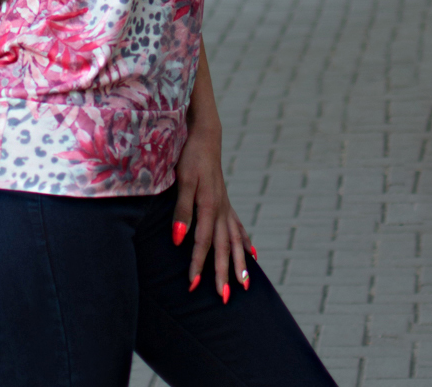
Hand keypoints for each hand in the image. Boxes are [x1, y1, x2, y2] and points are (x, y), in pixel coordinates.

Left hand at [173, 121, 253, 301]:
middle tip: (224, 297)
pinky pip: (238, 227)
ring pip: (235, 240)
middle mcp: (220, 209)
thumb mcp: (182, 180)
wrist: (205, 135)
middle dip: (223, 273)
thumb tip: (178, 239)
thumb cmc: (190, 155)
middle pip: (224, 247)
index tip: (192, 285)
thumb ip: (181, 210)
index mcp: (209, 206)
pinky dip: (245, 242)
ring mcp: (225, 205)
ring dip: (239, 263)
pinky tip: (252, 255)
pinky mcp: (225, 201)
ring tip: (245, 284)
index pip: (203, 242)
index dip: (197, 264)